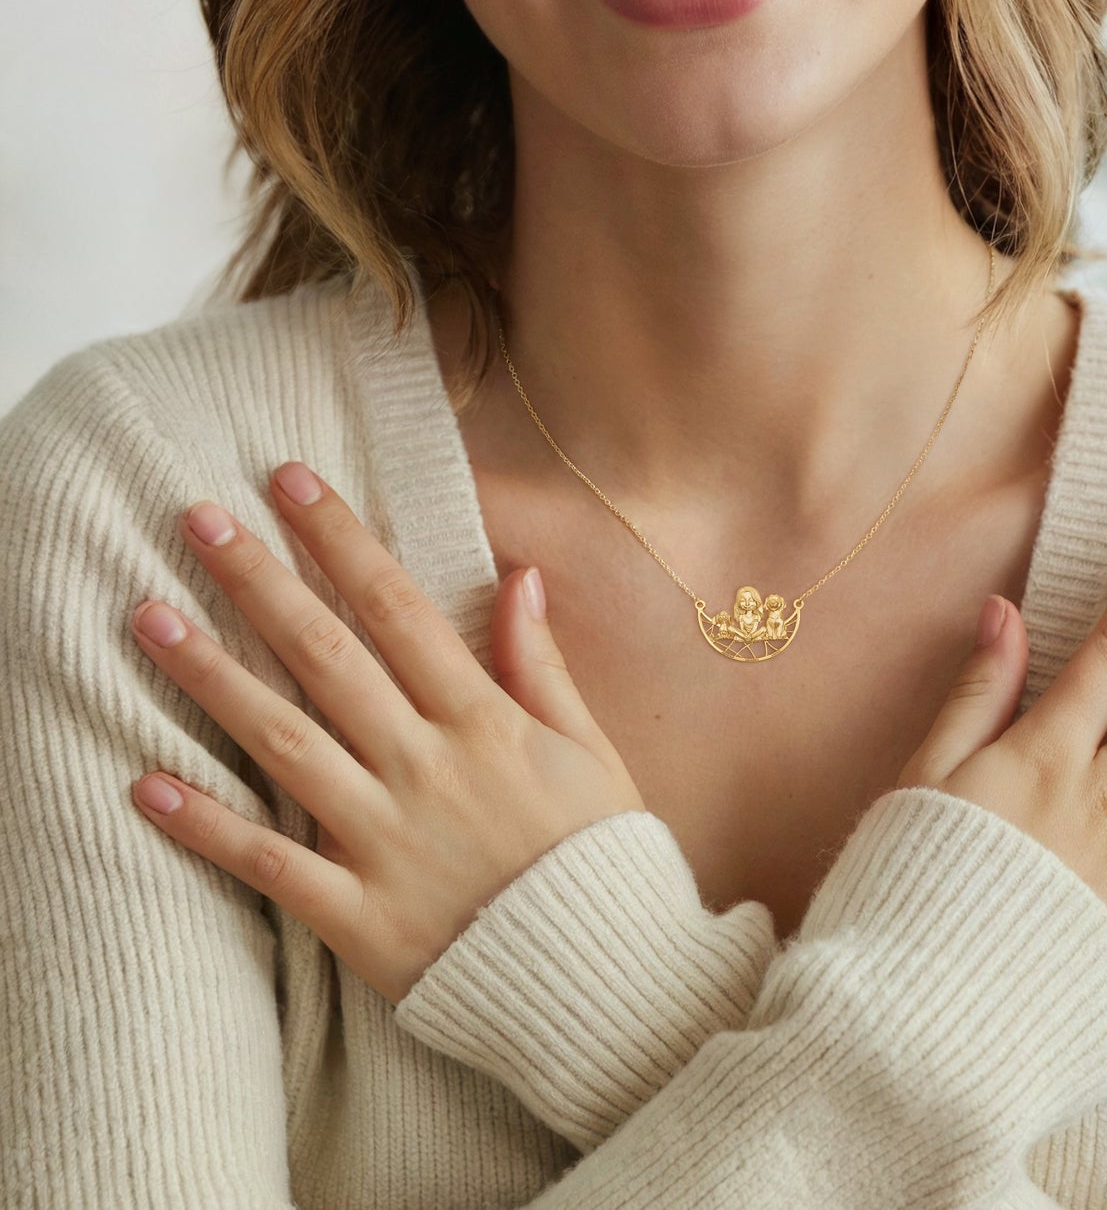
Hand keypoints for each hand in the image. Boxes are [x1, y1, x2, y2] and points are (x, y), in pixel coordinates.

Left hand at [127, 460, 644, 1005]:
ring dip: (213, 679)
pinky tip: (144, 785)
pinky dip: (206, 827)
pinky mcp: (358, 915)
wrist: (605, 979)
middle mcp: (426, 768)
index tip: (289, 483)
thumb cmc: (600, 855)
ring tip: (148, 618)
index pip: (399, 610)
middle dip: (261, 582)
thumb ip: (544, 664)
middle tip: (196, 520)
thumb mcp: (591, 749)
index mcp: (484, 723)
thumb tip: (520, 576)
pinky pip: (270, 865)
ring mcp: (386, 841)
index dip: (342, 542)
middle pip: (328, 658)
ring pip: (285, 744)